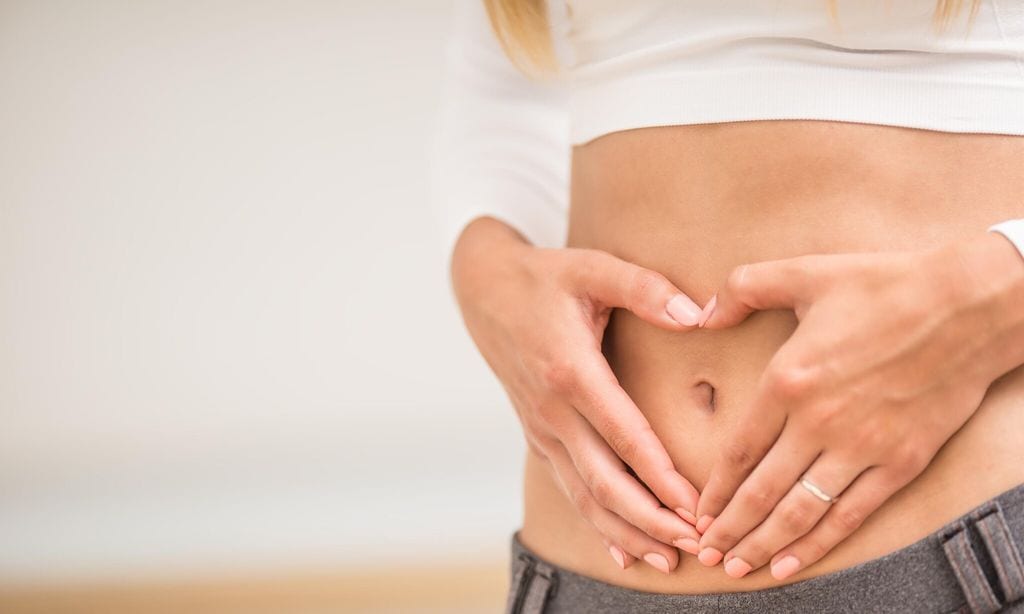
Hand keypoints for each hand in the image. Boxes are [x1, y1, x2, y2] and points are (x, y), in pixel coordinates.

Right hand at [451, 216, 704, 572]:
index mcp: (570, 370)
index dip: (660, 475)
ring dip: (627, 530)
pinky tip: (624, 549)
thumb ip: (646, 289)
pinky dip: (597, 522)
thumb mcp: (593, 267)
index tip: (696, 506)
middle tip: (697, 545)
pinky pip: (568, 487)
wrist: (483, 289)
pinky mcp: (537, 433)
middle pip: (604, 481)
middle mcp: (552, 409)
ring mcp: (541, 427)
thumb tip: (699, 313)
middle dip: (652, 519)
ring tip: (668, 558)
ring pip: (584, 495)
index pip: (623, 435)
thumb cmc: (545, 277)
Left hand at [692, 231, 1023, 579]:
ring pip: (800, 511)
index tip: (697, 511)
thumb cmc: (885, 285)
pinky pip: (850, 514)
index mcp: (788, 379)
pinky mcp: (901, 462)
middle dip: (728, 528)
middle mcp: (818, 422)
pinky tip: (792, 563)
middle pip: (761, 491)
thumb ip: (743, 288)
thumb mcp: (804, 272)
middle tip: (704, 552)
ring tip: (736, 567)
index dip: (715, 489)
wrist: (968, 304)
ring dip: (763, 545)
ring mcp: (861, 447)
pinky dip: (817, 544)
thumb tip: (700, 313)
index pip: (739, 450)